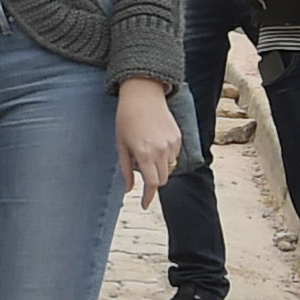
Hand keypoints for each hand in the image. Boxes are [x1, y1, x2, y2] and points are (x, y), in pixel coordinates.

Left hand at [114, 77, 181, 210]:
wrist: (142, 95)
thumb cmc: (126, 119)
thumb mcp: (121, 145)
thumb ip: (125, 169)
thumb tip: (128, 189)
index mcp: (144, 154)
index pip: (152, 184)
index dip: (148, 197)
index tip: (145, 204)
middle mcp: (161, 151)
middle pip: (163, 179)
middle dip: (154, 182)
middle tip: (144, 175)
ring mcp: (172, 144)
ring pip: (169, 167)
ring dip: (160, 167)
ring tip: (147, 151)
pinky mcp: (178, 137)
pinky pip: (174, 155)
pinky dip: (166, 156)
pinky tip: (156, 142)